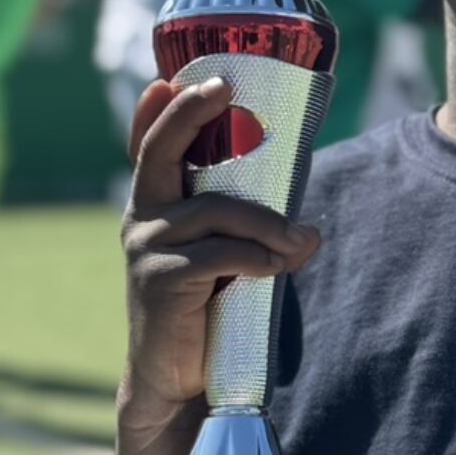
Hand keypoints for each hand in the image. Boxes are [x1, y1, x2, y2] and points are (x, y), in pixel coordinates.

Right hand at [117, 78, 320, 450]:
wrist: (179, 375)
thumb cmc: (209, 305)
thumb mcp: (230, 257)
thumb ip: (260, 234)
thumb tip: (311, 231)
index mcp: (158, 205)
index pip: (151, 148)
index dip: (156, 112)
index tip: (168, 79)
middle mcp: (143, 217)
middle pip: (160, 152)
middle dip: (190, 113)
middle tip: (220, 87)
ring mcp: (146, 247)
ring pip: (215, 210)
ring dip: (268, 224)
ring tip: (298, 243)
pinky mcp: (158, 279)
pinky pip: (219, 253)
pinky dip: (258, 257)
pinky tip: (276, 269)